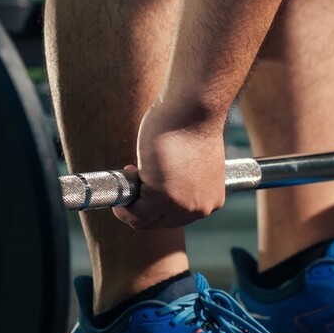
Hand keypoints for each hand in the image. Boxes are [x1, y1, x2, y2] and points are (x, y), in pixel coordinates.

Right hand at [112, 104, 226, 229]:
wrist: (194, 110)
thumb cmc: (194, 125)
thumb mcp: (194, 162)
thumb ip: (184, 179)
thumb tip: (165, 182)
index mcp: (212, 199)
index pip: (178, 217)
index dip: (159, 202)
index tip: (150, 180)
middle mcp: (201, 208)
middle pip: (162, 222)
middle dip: (144, 203)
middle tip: (137, 175)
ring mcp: (182, 206)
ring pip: (147, 221)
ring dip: (132, 205)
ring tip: (132, 175)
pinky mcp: (162, 198)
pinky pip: (135, 215)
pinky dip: (123, 209)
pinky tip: (121, 192)